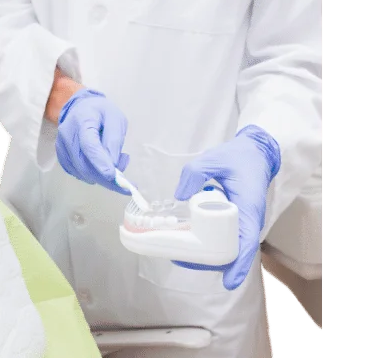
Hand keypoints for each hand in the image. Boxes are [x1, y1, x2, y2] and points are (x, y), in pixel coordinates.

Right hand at [55, 89, 129, 193]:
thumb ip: (114, 139)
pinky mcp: (62, 157)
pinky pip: (78, 173)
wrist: (80, 108)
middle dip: (104, 177)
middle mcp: (68, 135)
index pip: (89, 145)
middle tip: (125, 183)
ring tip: (115, 164)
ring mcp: (62, 147)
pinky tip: (102, 165)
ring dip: (101, 177)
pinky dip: (93, 175)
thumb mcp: (115, 118)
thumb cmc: (100, 111)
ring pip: (81, 172)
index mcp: (82, 120)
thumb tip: (113, 164)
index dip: (100, 162)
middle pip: (84, 163)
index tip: (113, 176)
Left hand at [172, 125, 280, 289]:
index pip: (247, 244)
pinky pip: (227, 240)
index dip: (239, 265)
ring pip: (229, 249)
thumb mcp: (214, 158)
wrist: (255, 154)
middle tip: (182, 259)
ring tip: (180, 253)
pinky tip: (190, 242)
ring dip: (208, 256)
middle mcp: (249, 221)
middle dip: (210, 262)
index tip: (228, 282)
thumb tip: (180, 195)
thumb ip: (195, 172)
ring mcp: (244, 223)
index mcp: (248, 208)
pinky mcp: (238, 222)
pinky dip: (211, 245)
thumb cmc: (237, 157)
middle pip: (234, 253)